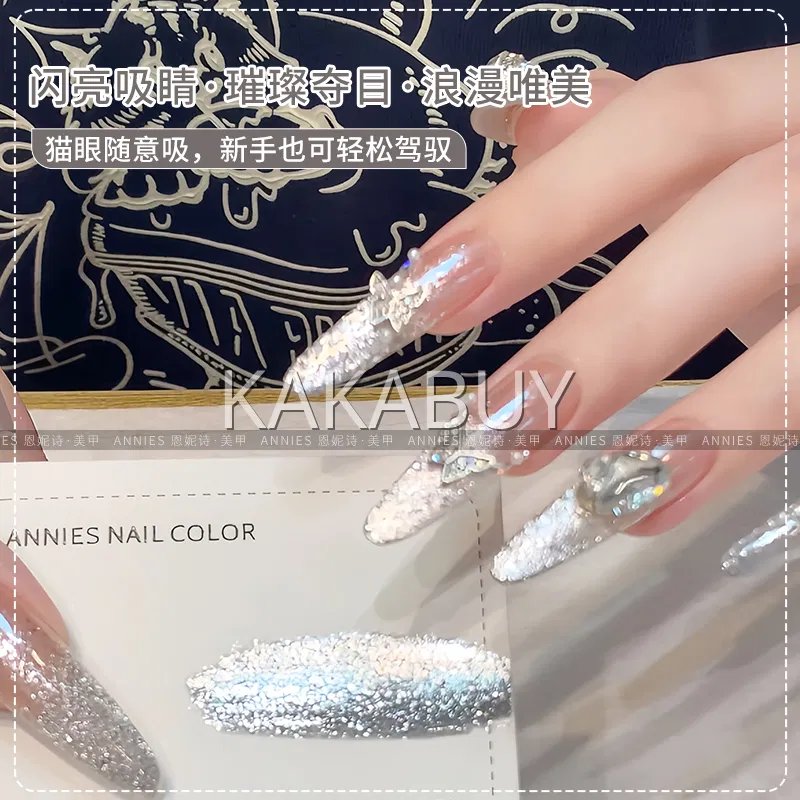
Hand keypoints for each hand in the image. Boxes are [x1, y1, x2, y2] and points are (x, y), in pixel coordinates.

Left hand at [288, 44, 797, 579]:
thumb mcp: (742, 142)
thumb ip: (635, 140)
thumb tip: (517, 113)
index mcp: (784, 104)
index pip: (657, 128)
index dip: (539, 211)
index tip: (424, 293)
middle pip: (735, 222)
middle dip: (608, 331)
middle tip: (494, 427)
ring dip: (690, 424)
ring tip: (583, 503)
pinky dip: (745, 455)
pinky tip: (659, 508)